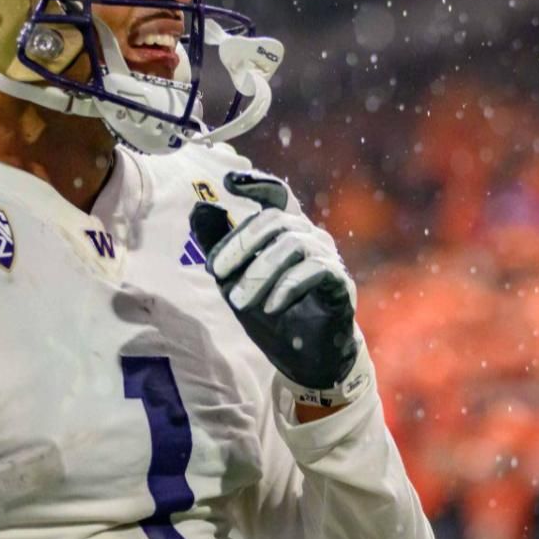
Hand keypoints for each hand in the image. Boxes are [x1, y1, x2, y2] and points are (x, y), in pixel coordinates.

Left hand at [190, 173, 370, 406]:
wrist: (304, 356)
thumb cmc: (270, 312)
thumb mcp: (233, 279)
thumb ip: (218, 245)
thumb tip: (198, 207)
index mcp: (286, 230)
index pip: (276, 194)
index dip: (256, 183)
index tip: (228, 181)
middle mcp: (309, 236)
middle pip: (275, 220)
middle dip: (241, 244)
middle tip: (217, 273)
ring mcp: (327, 256)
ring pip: (292, 244)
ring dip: (259, 272)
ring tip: (239, 301)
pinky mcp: (340, 282)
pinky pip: (314, 271)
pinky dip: (287, 287)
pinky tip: (270, 307)